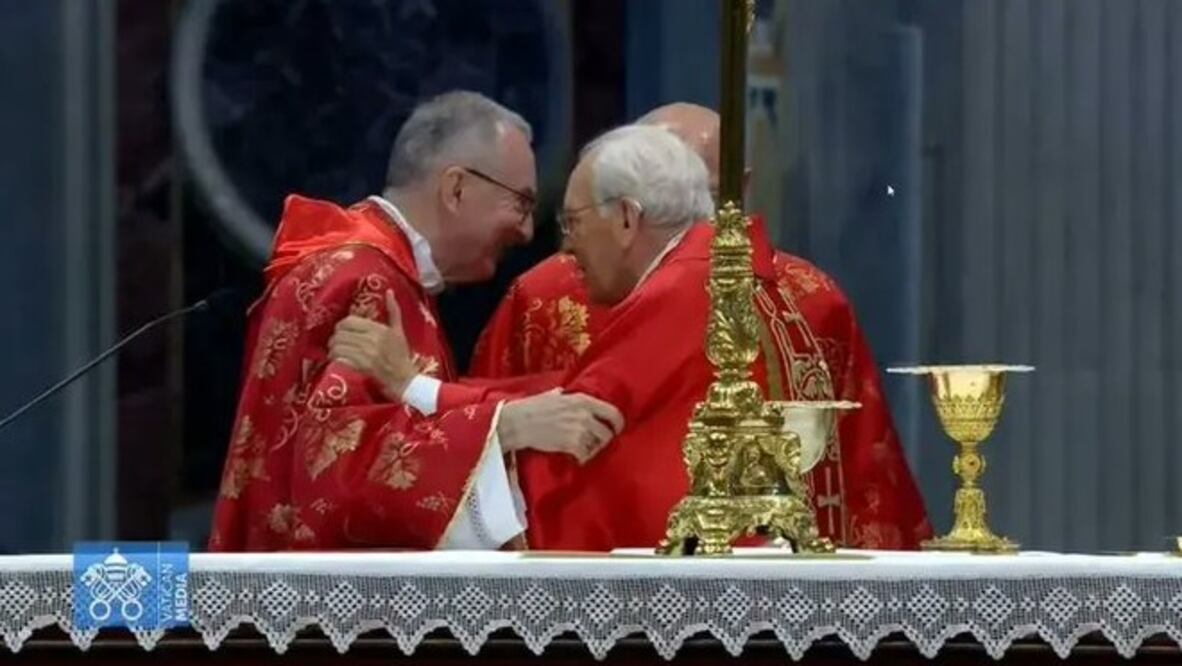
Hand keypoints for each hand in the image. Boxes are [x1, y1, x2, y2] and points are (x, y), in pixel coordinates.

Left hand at [328, 290, 416, 398]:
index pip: (349, 321)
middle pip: (341, 333)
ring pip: (338, 346)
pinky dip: (336, 359)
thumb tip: (389, 292)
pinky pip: (341, 359)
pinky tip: (338, 361)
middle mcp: (372, 340)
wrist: (405, 381)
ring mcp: (366, 354)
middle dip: (335, 338)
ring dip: (333, 350)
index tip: (343, 332)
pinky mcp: (362, 367)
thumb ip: (393, 311)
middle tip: (336, 343)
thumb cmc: (401, 356)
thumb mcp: (399, 331)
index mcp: (379, 329)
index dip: (341, 326)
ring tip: (335, 353)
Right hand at [497, 390, 624, 463]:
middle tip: (597, 445)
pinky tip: (575, 458)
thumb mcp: (552, 395)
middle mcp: (584, 414)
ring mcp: (579, 429)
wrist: (517, 422)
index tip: (615, 430)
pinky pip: (586, 455)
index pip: (612, 412)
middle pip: (608, 433)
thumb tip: (564, 393)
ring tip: (582, 451)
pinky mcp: (572, 444)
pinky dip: (582, 459)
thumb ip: (564, 395)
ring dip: (592, 450)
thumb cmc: (531, 408)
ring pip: (598, 445)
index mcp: (582, 400)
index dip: (617, 424)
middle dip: (604, 441)